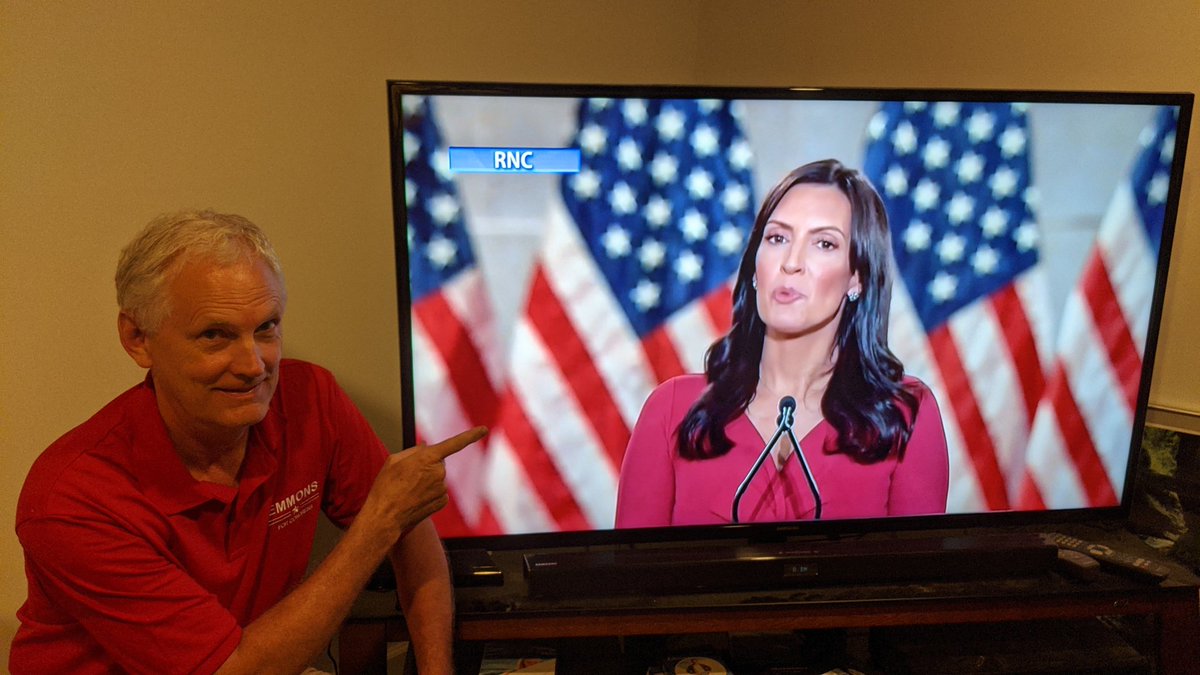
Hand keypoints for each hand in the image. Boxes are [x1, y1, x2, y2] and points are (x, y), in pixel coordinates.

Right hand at [359, 426, 487, 540]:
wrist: (385, 516)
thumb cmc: (386, 487)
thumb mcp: (394, 461)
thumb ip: (414, 451)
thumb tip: (427, 447)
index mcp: (428, 458)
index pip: (454, 443)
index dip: (471, 435)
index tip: (484, 429)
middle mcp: (439, 472)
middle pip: (438, 463)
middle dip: (427, 466)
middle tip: (407, 477)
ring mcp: (442, 488)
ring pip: (438, 478)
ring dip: (427, 481)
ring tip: (408, 489)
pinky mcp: (443, 501)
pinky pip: (439, 492)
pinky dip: (429, 493)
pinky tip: (415, 499)